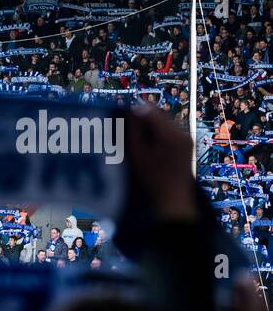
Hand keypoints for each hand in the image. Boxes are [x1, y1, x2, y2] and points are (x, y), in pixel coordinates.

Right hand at [125, 104, 198, 221]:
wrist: (173, 200)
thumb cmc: (152, 181)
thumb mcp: (137, 155)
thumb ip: (134, 132)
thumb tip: (130, 113)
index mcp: (170, 134)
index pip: (150, 111)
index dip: (135, 110)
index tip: (122, 114)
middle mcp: (182, 132)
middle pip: (159, 114)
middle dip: (144, 117)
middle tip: (128, 126)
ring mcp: (187, 138)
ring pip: (165, 122)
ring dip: (151, 125)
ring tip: (138, 137)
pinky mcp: (187, 144)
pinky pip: (171, 130)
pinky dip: (159, 132)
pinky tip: (150, 144)